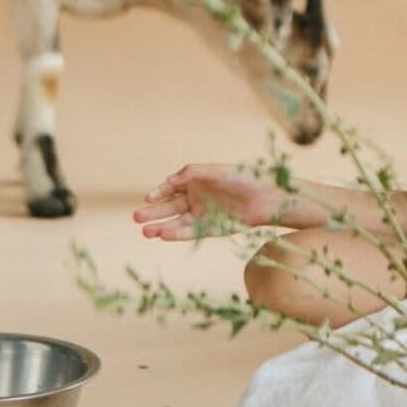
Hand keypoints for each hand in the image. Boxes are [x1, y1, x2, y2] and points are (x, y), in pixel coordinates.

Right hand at [132, 163, 279, 239]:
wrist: (270, 197)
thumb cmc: (245, 178)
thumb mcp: (216, 171)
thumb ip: (192, 172)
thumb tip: (169, 179)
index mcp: (197, 183)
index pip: (171, 189)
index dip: (158, 194)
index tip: (148, 198)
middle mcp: (198, 200)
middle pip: (170, 208)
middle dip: (153, 213)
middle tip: (136, 218)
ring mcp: (205, 215)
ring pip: (178, 223)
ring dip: (162, 227)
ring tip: (146, 232)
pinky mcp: (214, 229)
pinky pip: (193, 232)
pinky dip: (179, 234)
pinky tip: (165, 235)